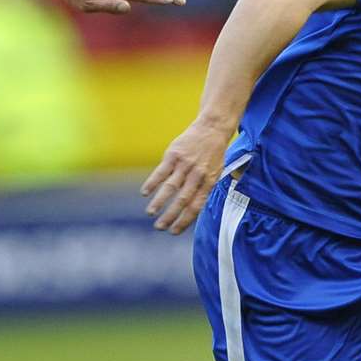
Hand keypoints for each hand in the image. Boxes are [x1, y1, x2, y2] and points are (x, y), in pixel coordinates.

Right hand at [141, 118, 233, 233]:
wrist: (212, 128)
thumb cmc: (213, 155)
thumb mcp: (216, 173)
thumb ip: (204, 190)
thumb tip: (191, 212)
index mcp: (208, 182)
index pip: (195, 206)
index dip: (184, 220)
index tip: (173, 231)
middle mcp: (197, 175)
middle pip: (182, 199)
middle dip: (170, 216)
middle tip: (160, 227)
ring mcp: (185, 164)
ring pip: (170, 187)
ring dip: (159, 201)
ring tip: (150, 213)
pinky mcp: (174, 154)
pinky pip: (161, 171)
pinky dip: (152, 182)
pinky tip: (145, 192)